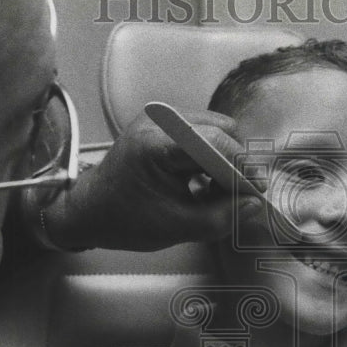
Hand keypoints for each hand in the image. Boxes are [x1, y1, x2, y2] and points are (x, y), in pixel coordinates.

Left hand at [43, 110, 261, 251]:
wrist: (90, 209)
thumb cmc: (124, 220)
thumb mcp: (175, 228)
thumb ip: (219, 218)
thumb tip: (254, 204)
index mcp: (155, 145)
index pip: (213, 145)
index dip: (241, 168)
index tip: (257, 192)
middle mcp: (159, 120)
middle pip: (221, 130)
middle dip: (237, 163)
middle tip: (241, 196)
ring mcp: (161, 117)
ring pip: (217, 128)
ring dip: (228, 159)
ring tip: (220, 190)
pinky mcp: (165, 122)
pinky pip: (205, 131)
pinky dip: (215, 155)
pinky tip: (207, 180)